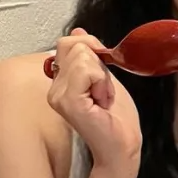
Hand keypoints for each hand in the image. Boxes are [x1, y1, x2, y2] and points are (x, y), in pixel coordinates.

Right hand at [46, 28, 141, 171]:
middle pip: (74, 45)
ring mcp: (58, 95)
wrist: (123, 146)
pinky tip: (102, 102)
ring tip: (103, 98)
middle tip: (103, 91)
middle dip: (99, 63)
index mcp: (61, 81)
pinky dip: (102, 82)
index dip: (92, 49)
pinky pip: (86, 70)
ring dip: (102, 76)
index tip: (103, 75)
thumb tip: (78, 31)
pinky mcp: (68, 102)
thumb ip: (92, 56)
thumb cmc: (118, 119)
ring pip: (82, 55)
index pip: (68, 43)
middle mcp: (54, 88)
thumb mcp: (105, 77)